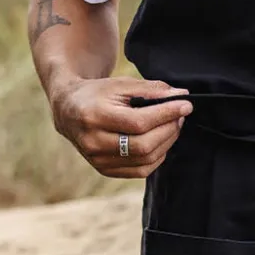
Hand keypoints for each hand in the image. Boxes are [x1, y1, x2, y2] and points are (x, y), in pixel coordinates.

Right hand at [51, 77, 192, 178]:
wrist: (68, 110)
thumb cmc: (97, 94)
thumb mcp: (121, 84)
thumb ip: (152, 90)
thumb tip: (182, 97)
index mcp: (94, 116)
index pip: (139, 122)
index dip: (166, 114)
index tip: (186, 105)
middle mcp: (93, 142)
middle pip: (144, 144)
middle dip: (169, 129)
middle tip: (180, 115)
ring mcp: (97, 160)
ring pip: (145, 159)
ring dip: (166, 143)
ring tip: (172, 125)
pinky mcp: (104, 169)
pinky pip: (140, 170)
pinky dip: (157, 156)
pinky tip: (161, 141)